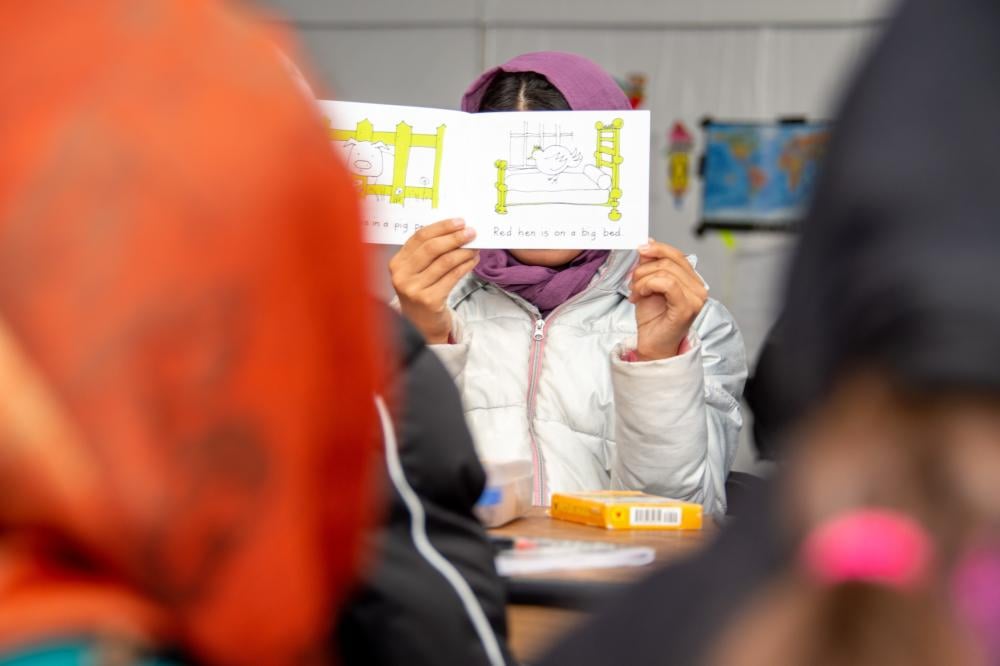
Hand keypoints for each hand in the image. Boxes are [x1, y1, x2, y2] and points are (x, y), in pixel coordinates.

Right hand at [389, 218, 477, 343]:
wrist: (421, 326)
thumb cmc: (422, 293)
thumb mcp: (416, 272)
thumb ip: (428, 253)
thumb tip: (456, 230)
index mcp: (397, 263)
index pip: (419, 237)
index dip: (441, 227)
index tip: (459, 222)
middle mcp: (402, 275)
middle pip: (432, 248)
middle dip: (455, 237)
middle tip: (472, 232)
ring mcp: (415, 289)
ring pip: (445, 262)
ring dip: (464, 252)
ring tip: (475, 247)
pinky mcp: (430, 300)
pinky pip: (452, 277)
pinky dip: (465, 266)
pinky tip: (473, 261)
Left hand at [628, 239, 707, 360]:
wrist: (652, 345)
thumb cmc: (653, 320)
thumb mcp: (648, 285)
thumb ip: (650, 265)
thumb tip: (648, 243)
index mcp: (692, 281)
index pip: (677, 255)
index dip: (657, 248)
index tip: (640, 249)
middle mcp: (698, 288)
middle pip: (669, 261)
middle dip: (644, 269)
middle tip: (632, 282)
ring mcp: (695, 298)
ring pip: (665, 271)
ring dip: (642, 279)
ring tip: (636, 292)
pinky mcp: (687, 308)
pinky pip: (667, 284)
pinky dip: (648, 285)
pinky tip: (641, 295)